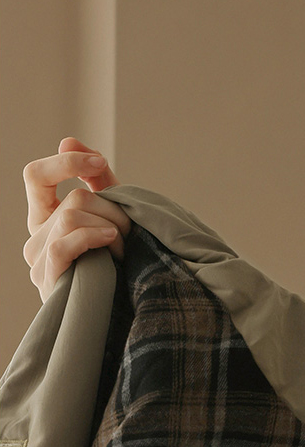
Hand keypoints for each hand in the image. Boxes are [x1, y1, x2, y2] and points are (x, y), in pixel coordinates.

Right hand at [23, 141, 128, 304]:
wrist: (124, 307)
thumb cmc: (116, 258)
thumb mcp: (109, 210)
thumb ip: (93, 177)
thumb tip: (65, 139)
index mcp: (44, 217)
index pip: (35, 175)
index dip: (66, 163)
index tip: (99, 164)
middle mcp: (35, 236)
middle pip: (72, 199)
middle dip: (111, 208)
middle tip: (129, 228)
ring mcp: (38, 259)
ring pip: (71, 216)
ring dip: (109, 225)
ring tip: (122, 244)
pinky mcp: (48, 278)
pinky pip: (64, 243)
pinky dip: (93, 237)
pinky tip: (112, 244)